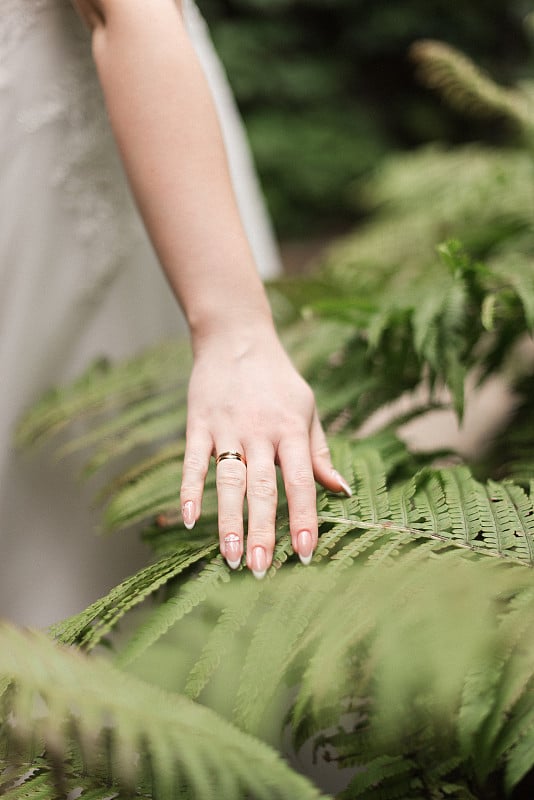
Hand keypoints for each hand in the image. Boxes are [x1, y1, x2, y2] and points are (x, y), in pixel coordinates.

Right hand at [179, 323, 351, 576]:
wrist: (236, 338)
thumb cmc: (278, 380)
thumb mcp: (307, 408)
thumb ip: (319, 451)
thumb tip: (342, 491)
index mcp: (292, 429)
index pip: (301, 481)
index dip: (303, 518)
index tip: (304, 553)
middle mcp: (261, 431)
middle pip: (263, 488)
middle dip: (262, 531)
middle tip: (260, 570)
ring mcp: (227, 427)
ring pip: (229, 480)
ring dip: (228, 521)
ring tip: (229, 557)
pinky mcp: (198, 423)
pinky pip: (193, 461)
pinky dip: (190, 490)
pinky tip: (189, 520)